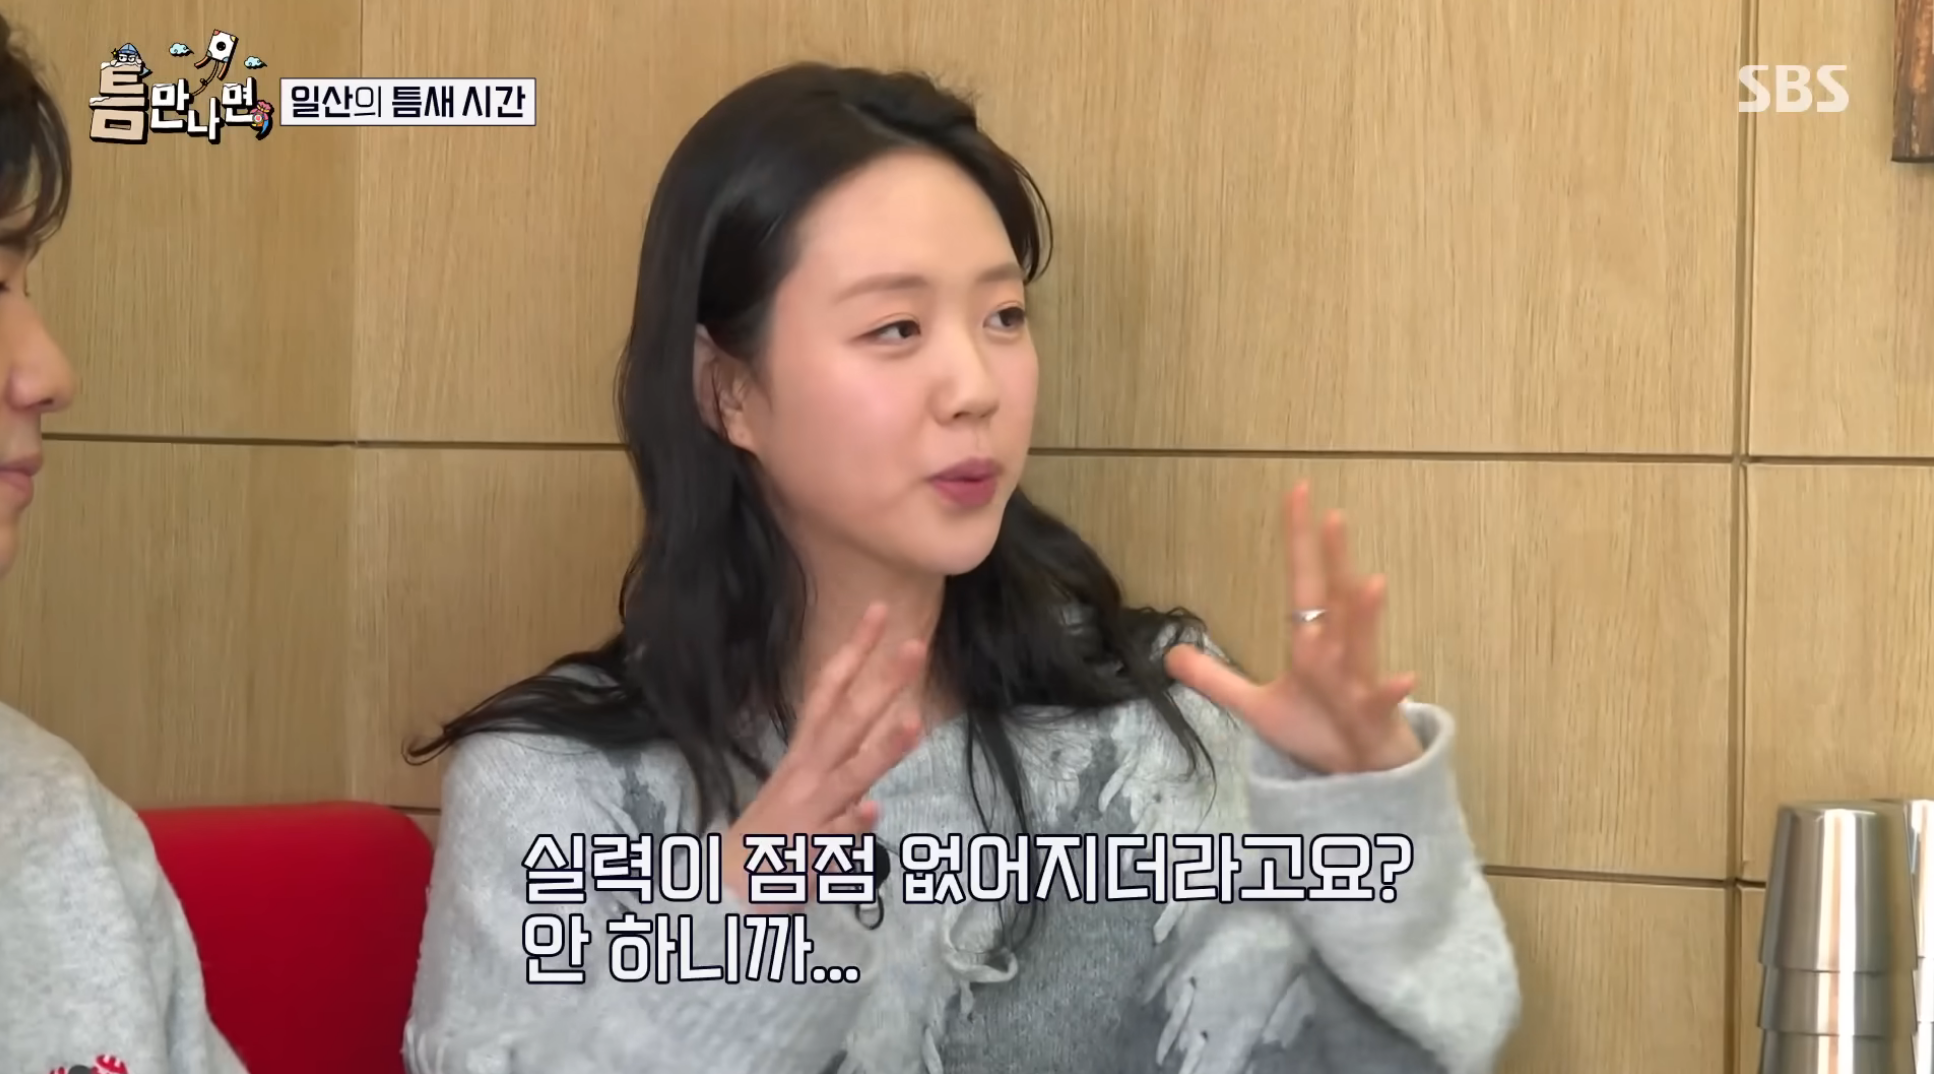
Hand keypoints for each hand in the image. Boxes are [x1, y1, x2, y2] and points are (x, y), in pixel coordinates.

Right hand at [722, 603, 925, 906]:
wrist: (725, 893)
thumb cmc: (771, 839)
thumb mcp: (799, 795)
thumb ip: (839, 775)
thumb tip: (876, 770)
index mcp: (804, 756)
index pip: (831, 693)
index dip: (855, 652)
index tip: (880, 612)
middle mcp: (807, 775)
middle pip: (848, 721)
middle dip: (882, 683)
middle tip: (916, 645)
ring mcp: (810, 812)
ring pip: (850, 775)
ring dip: (881, 750)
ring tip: (913, 723)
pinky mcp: (810, 852)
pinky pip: (837, 838)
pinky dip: (850, 827)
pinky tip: (869, 812)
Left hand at [1165, 482, 1421, 773]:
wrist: (1364, 777)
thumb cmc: (1320, 731)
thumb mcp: (1257, 707)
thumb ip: (1216, 679)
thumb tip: (1170, 654)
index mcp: (1312, 643)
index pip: (1303, 584)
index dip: (1298, 542)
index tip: (1298, 493)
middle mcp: (1338, 654)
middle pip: (1332, 602)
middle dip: (1332, 562)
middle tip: (1333, 516)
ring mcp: (1358, 684)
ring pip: (1359, 645)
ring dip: (1365, 617)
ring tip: (1370, 581)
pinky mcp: (1374, 718)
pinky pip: (1382, 703)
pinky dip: (1393, 691)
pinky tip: (1405, 677)